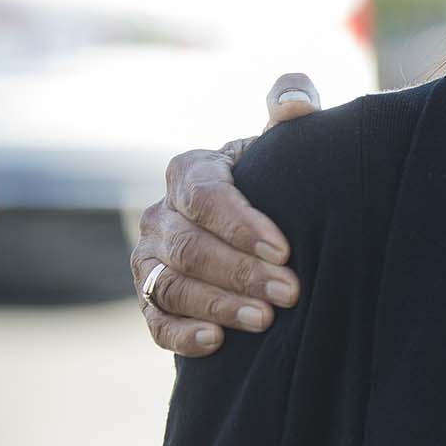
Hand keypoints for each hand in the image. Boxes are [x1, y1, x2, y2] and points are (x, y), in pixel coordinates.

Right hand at [131, 74, 323, 356]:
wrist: (269, 228)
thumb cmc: (281, 178)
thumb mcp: (289, 143)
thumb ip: (294, 106)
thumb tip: (293, 104)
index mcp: (192, 170)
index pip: (205, 196)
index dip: (241, 224)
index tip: (284, 249)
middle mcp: (162, 213)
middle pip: (191, 246)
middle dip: (240, 272)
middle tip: (290, 292)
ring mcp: (151, 258)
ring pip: (171, 285)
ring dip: (218, 304)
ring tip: (265, 320)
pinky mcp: (151, 297)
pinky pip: (155, 318)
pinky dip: (180, 333)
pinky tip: (215, 342)